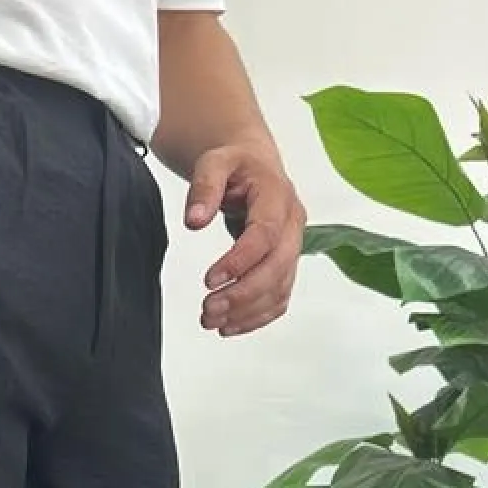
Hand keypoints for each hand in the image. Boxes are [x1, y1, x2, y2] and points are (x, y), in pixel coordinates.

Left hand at [185, 141, 305, 336]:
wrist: (255, 166)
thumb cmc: (236, 165)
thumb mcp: (214, 162)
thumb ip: (204, 187)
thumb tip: (194, 220)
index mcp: (278, 196)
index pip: (264, 235)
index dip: (239, 262)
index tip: (209, 280)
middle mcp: (292, 225)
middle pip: (277, 268)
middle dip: (242, 294)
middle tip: (208, 309)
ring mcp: (293, 248)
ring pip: (279, 289)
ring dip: (246, 312)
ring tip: (210, 320)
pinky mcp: (287, 266)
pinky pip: (279, 298)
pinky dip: (256, 317)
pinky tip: (229, 326)